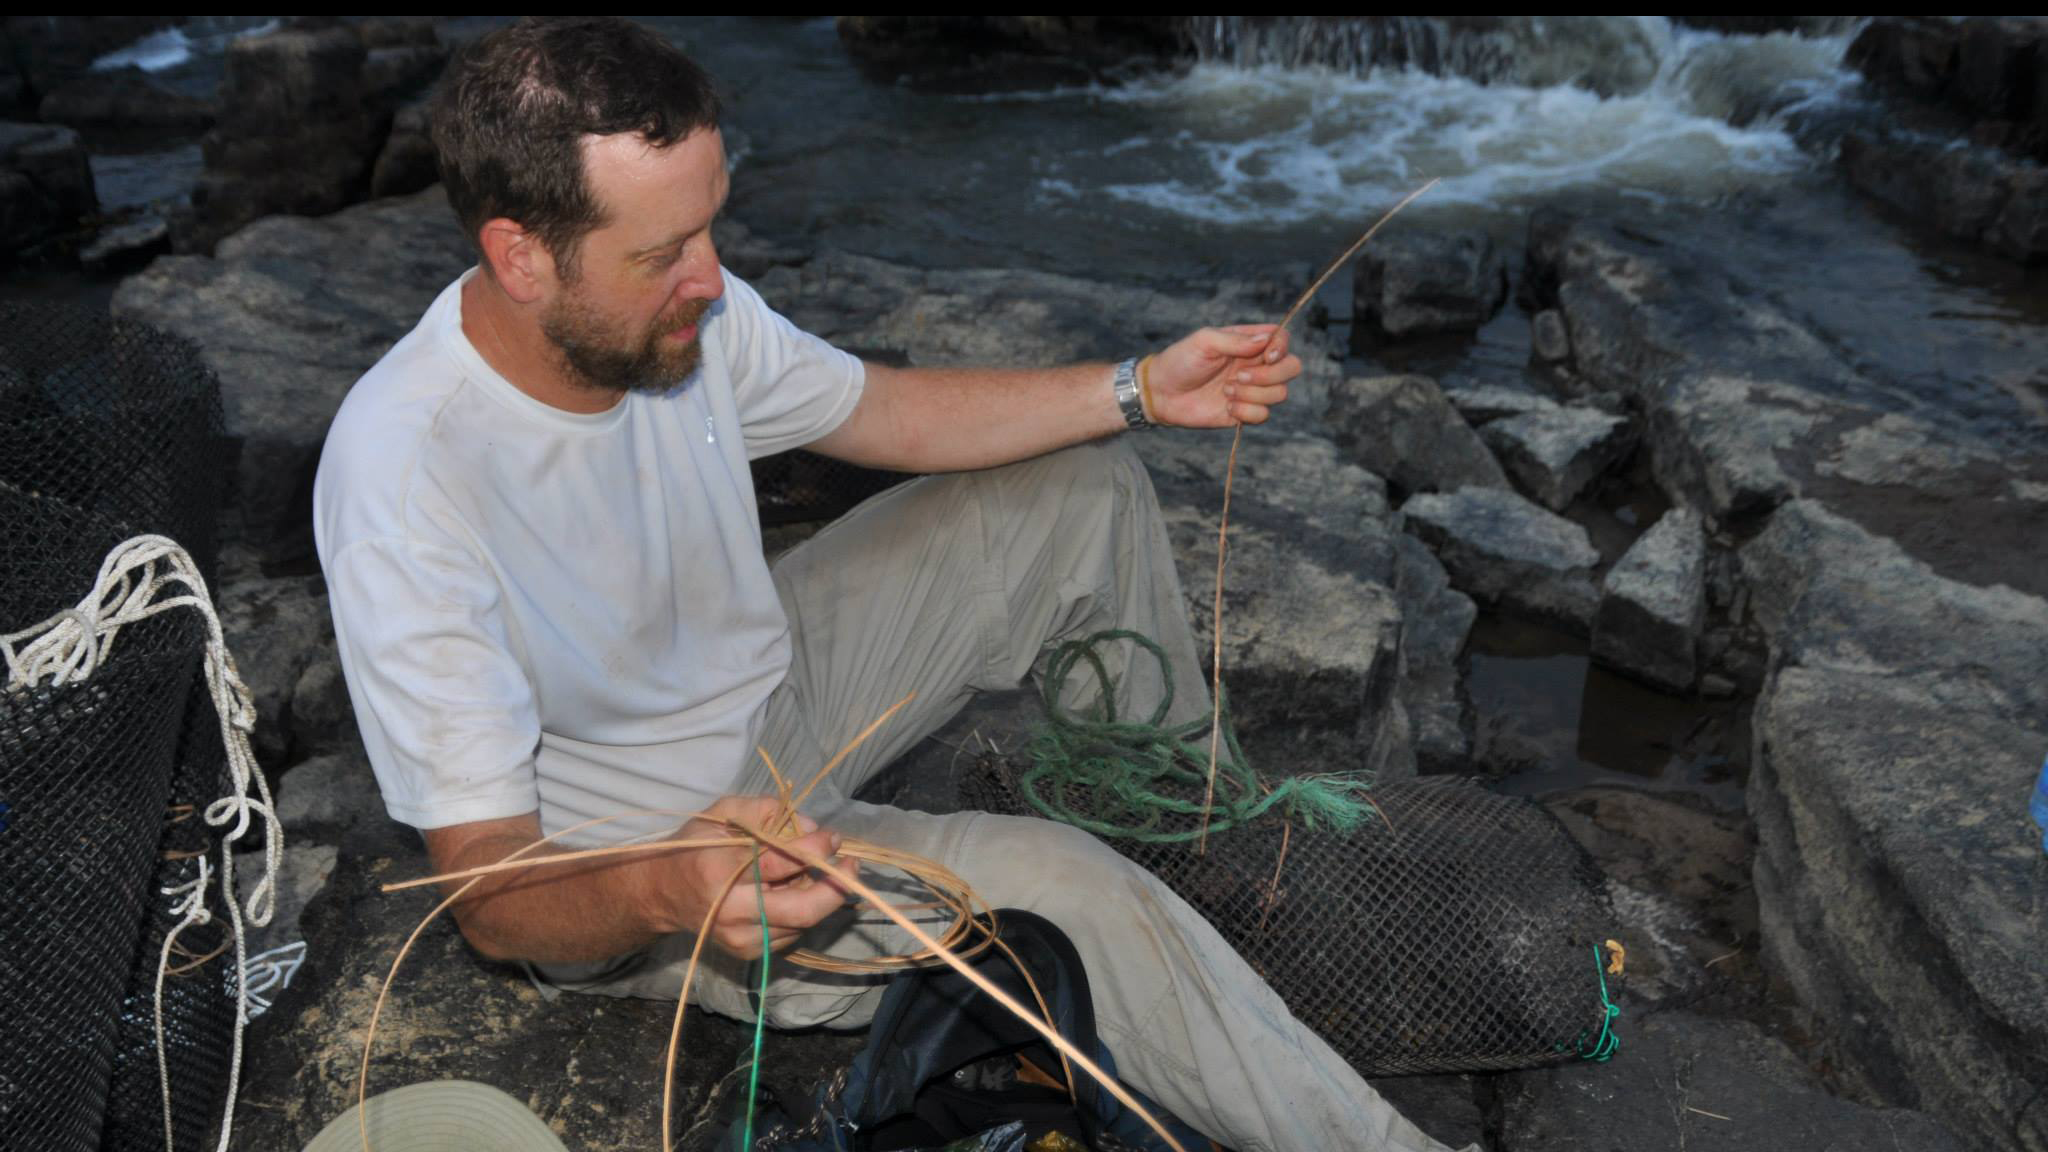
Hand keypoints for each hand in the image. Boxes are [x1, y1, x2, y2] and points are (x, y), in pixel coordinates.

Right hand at [649, 795, 855, 958]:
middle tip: (851, 864)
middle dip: (836, 888)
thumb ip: (766, 812)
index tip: (832, 837)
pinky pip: (793, 932)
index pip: (781, 863)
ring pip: (804, 923)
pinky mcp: (749, 954)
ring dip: (819, 896)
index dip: (816, 849)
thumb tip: (811, 827)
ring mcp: (741, 939)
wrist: (663, 894)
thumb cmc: (695, 847)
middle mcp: (731, 912)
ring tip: (812, 873)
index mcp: (719, 871)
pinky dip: (803, 911)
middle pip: (803, 910)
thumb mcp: (723, 814)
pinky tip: (791, 892)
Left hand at [1141, 324, 1301, 428]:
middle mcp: (1256, 365)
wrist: (1161, 393)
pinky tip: (1226, 406)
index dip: (1281, 348)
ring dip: (1253, 394)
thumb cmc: (1180, 360)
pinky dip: (1247, 412)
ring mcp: (1253, 390)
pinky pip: (1264, 415)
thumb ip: (1235, 340)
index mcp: (1249, 342)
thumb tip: (1266, 340)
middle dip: (1270, 375)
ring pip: (1280, 394)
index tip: (1266, 356)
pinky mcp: (1245, 412)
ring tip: (1225, 390)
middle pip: (1292, 367)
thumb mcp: (1204, 341)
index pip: (1283, 339)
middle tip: (1239, 377)